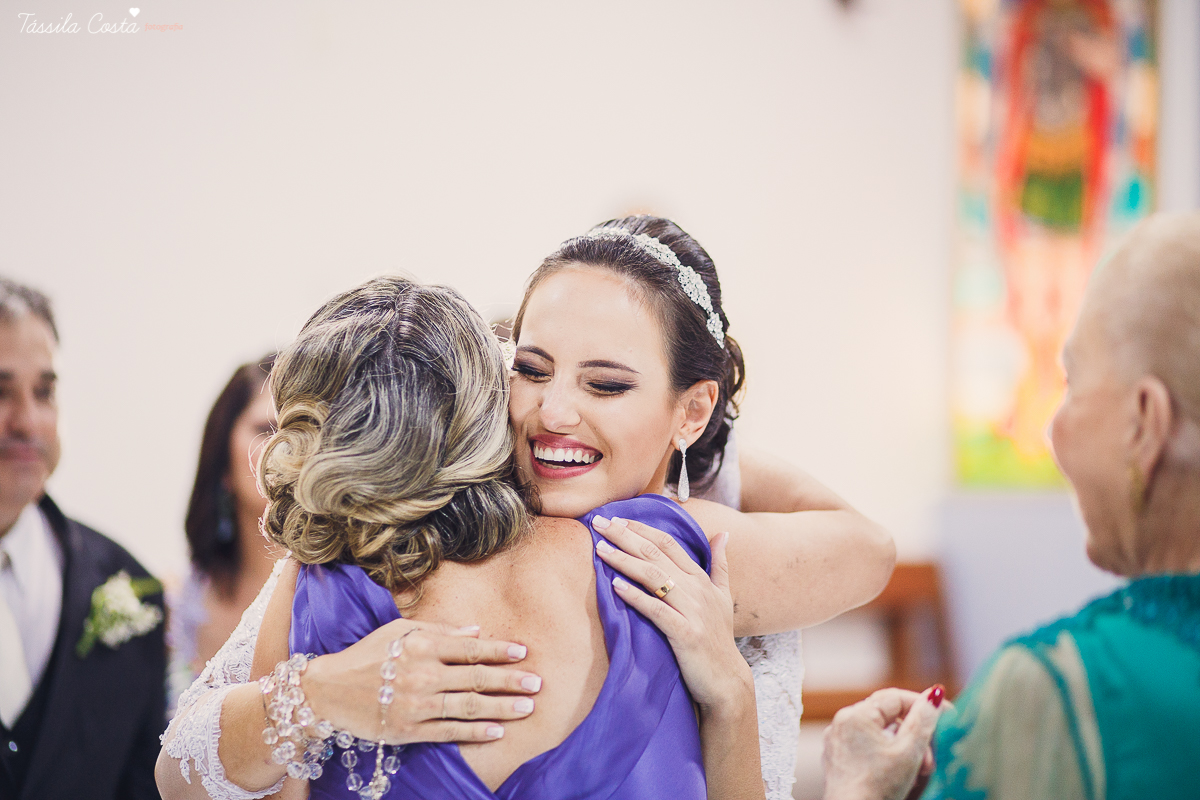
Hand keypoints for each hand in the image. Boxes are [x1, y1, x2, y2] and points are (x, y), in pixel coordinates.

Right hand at [303, 618, 542, 744]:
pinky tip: (498, 731)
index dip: (499, 650)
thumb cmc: (367, 656)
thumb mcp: (399, 632)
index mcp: (421, 646)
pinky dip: (476, 733)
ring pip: (468, 707)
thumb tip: (476, 631)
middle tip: (537, 682)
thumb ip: (440, 631)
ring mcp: (417, 705)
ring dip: (502, 708)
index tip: (523, 652)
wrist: (329, 691)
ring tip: (527, 707)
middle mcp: (422, 675)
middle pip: (476, 679)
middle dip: (510, 680)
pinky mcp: (410, 730)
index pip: (470, 648)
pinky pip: (450, 732)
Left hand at [591, 515, 752, 713]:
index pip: (669, 544)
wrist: (726, 681)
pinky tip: (615, 586)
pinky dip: (636, 597)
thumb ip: (720, 564)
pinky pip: (656, 610)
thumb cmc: (718, 639)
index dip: (642, 529)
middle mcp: (697, 590)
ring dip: (625, 561)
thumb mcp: (722, 597)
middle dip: (626, 536)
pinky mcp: (685, 634)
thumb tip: (723, 533)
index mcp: (701, 579)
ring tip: (601, 549)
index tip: (617, 518)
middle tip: (599, 523)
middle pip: (656, 554)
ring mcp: (692, 611)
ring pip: (654, 578)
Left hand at [822, 687, 946, 799]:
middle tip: (931, 758)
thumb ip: (923, 720)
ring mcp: (838, 741)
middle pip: (889, 717)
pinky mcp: (839, 759)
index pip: (896, 698)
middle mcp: (842, 723)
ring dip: (905, 748)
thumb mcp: (909, 752)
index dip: (923, 705)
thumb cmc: (879, 787)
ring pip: (881, 734)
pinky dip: (889, 756)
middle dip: (915, 735)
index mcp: (856, 715)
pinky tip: (902, 776)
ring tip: (919, 771)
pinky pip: (869, 748)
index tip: (947, 715)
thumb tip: (933, 694)